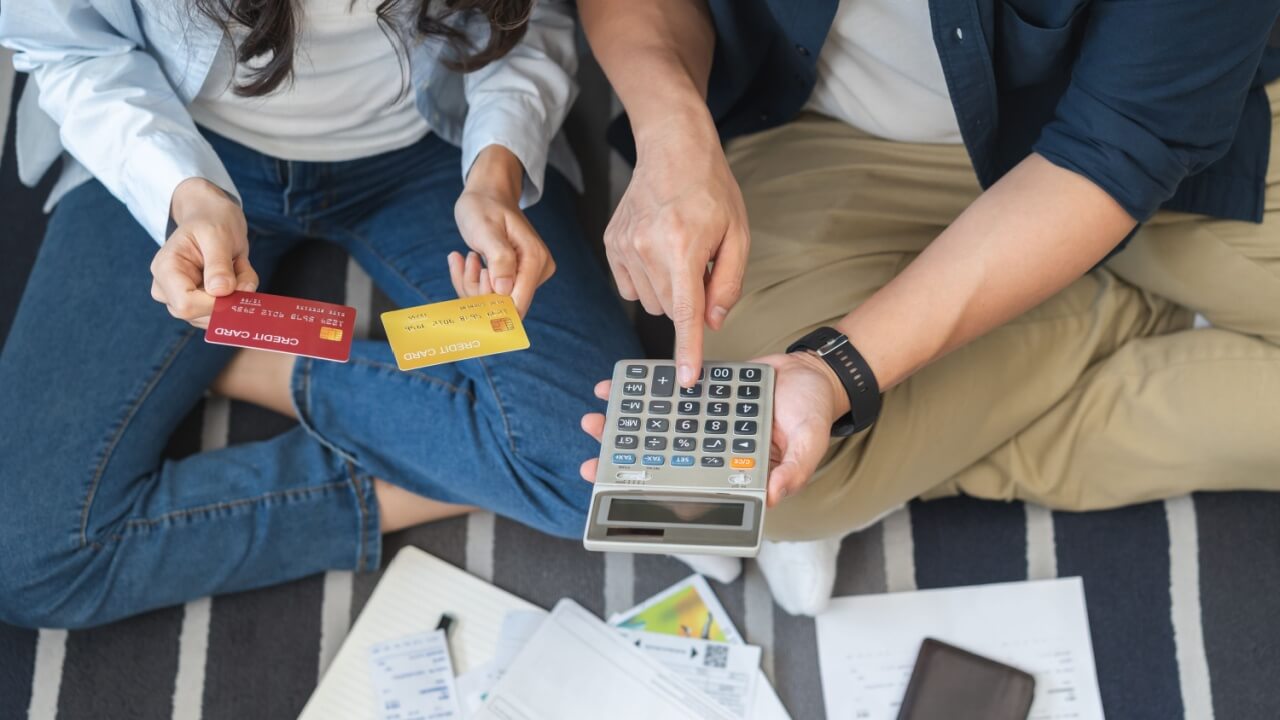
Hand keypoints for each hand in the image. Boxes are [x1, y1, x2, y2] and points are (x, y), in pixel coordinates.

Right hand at [151, 178, 256, 328]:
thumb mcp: (218, 235)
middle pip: (200, 315)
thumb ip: (219, 264)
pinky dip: (240, 295)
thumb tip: (221, 292)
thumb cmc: (212, 221)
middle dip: (229, 297)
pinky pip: (225, 313)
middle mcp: (168, 289)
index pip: (185, 305)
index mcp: (165, 270)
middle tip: (240, 267)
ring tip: (237, 265)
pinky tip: (236, 273)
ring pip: (216, 317)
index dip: (215, 303)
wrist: (214, 217)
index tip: (235, 285)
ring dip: (238, 295)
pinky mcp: (199, 305)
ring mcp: (183, 299)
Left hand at [450, 145, 553, 316]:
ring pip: (493, 301)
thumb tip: (504, 290)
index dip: (490, 303)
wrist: (488, 195)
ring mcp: (527, 277)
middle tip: (468, 259)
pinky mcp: (515, 279)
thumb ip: (499, 258)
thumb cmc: (485, 206)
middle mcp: (537, 272)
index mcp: (535, 260)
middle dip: (476, 289)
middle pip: (503, 305)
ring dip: (471, 283)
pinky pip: (490, 293)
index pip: (517, 304)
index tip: (476, 277)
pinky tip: (467, 260)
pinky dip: (473, 281)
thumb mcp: (486, 228)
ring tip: (467, 257)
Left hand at [579, 351, 847, 505]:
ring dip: (623, 431)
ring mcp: (701, 428)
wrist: (812, 372)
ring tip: (594, 422)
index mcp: (736, 475)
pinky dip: (639, 395)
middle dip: (624, 468)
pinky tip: (614, 389)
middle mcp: (712, 456)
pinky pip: (664, 401)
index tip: (624, 501)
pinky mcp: (697, 399)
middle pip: (661, 468)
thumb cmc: (814, 412)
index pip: (692, 498)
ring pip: (655, 435)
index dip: (656, 504)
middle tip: (591, 464)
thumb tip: (772, 497)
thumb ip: (795, 471)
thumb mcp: (811, 441)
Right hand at [604, 109, 749, 385]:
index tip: (684, 379)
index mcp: (683, 247)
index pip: (685, 313)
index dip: (687, 350)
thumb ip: (727, 283)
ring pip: (648, 302)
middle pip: (668, 310)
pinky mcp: (611, 243)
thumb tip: (712, 323)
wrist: (672, 149)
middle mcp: (647, 249)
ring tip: (678, 252)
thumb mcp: (738, 234)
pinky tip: (657, 253)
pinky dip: (646, 281)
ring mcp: (623, 246)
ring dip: (667, 291)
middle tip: (699, 266)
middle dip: (687, 301)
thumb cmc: (712, 190)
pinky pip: (629, 287)